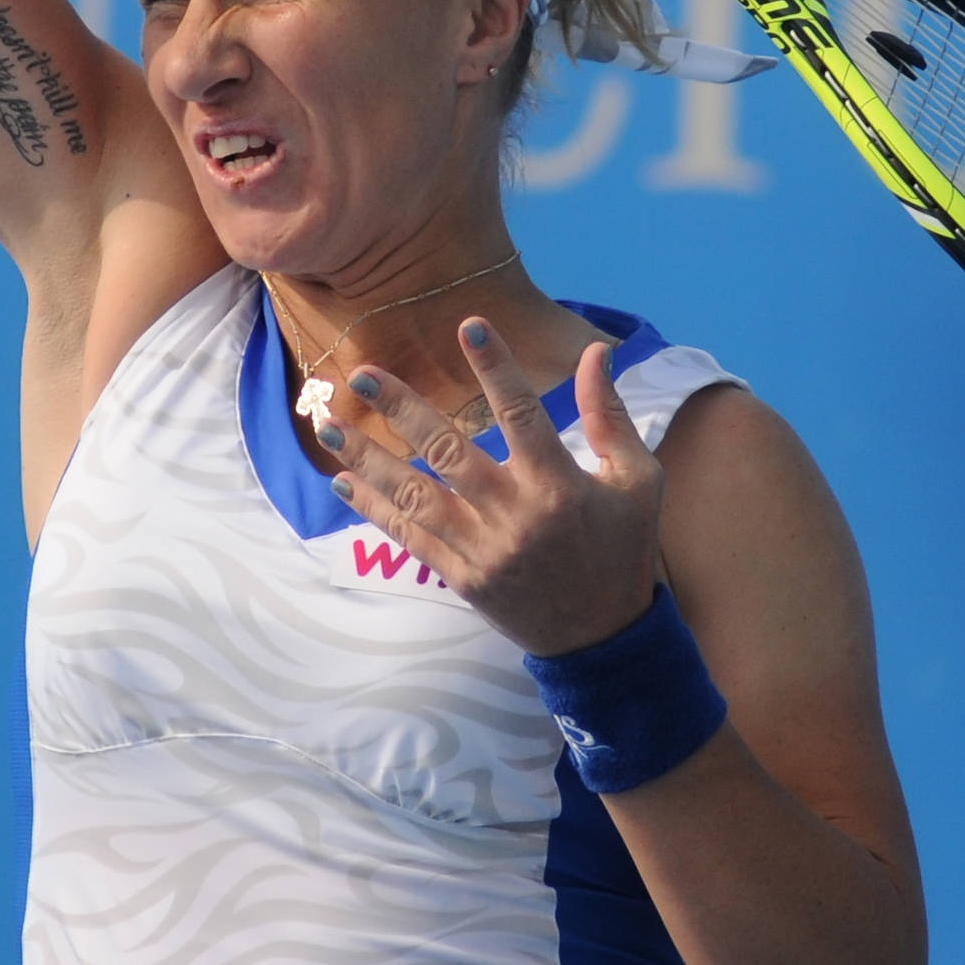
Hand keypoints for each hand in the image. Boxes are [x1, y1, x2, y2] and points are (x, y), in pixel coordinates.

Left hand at [318, 320, 663, 656]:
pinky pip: (410, 537)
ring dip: (367, 458)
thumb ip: (610, 415)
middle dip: (402, 409)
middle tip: (361, 373)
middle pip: (449, 452)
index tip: (469, 326)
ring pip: (415, 495)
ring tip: (327, 425)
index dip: (496, 368)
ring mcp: (483, 549)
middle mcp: (515, 515)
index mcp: (559, 485)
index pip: (522, 414)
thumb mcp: (637, 480)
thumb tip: (595, 352)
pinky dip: (374, 508)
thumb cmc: (622, 549)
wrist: (603, 638)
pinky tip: (343, 481)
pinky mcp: (462, 577)